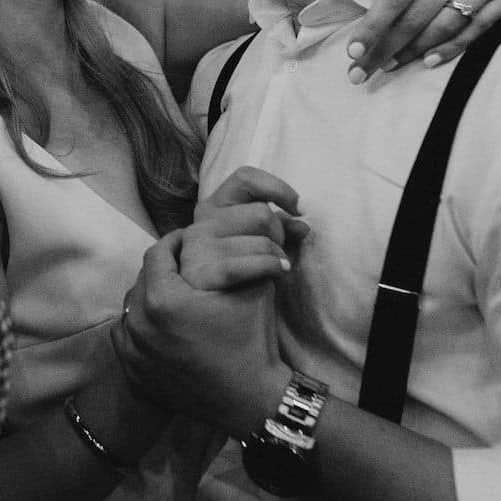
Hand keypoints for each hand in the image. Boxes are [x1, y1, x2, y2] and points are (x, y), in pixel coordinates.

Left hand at [114, 228, 288, 434]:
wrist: (251, 401)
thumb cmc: (251, 341)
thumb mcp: (248, 288)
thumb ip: (230, 255)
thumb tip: (222, 231)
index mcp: (162, 298)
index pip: (158, 253)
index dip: (174, 241)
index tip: (187, 240)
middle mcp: (138, 322)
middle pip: (143, 280)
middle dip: (162, 270)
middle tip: (182, 267)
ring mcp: (133, 351)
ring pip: (132, 308)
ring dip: (149, 297)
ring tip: (172, 296)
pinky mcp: (134, 373)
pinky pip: (127, 337)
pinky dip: (140, 328)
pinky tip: (159, 327)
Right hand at [180, 166, 307, 290]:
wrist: (222, 322)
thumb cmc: (245, 277)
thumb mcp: (260, 244)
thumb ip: (279, 228)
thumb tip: (303, 225)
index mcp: (211, 208)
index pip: (245, 178)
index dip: (277, 188)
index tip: (297, 208)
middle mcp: (200, 224)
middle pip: (261, 213)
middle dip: (279, 234)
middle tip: (278, 252)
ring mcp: (197, 248)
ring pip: (262, 240)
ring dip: (277, 255)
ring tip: (274, 268)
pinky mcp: (202, 274)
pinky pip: (253, 263)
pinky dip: (272, 267)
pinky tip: (278, 273)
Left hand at [345, 0, 500, 80]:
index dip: (373, 27)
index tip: (353, 51)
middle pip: (416, 18)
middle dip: (384, 48)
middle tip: (360, 73)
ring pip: (444, 27)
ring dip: (413, 52)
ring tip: (389, 66)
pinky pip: (478, 29)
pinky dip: (453, 47)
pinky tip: (429, 60)